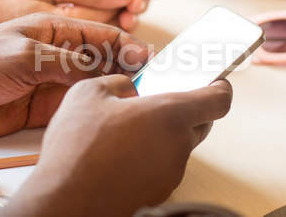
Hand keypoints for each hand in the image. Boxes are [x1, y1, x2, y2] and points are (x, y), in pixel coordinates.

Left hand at [0, 14, 149, 141]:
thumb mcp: (23, 57)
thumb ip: (66, 62)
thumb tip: (102, 71)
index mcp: (52, 27)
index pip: (100, 34)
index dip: (128, 44)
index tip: (150, 59)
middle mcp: (57, 52)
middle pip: (103, 57)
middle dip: (129, 65)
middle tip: (154, 79)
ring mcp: (52, 79)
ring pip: (95, 81)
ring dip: (117, 87)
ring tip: (140, 97)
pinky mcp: (45, 105)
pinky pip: (79, 103)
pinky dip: (97, 106)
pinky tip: (112, 111)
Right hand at [0, 75, 232, 216]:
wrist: (66, 202)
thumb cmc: (76, 150)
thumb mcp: (89, 94)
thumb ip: (117, 83)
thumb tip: (127, 88)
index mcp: (170, 115)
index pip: (218, 99)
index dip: (219, 87)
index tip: (215, 81)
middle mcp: (178, 146)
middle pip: (201, 123)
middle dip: (186, 109)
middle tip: (158, 101)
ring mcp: (170, 174)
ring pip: (179, 146)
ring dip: (163, 135)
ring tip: (128, 130)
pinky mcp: (159, 193)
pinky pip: (163, 166)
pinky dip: (150, 157)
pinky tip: (121, 154)